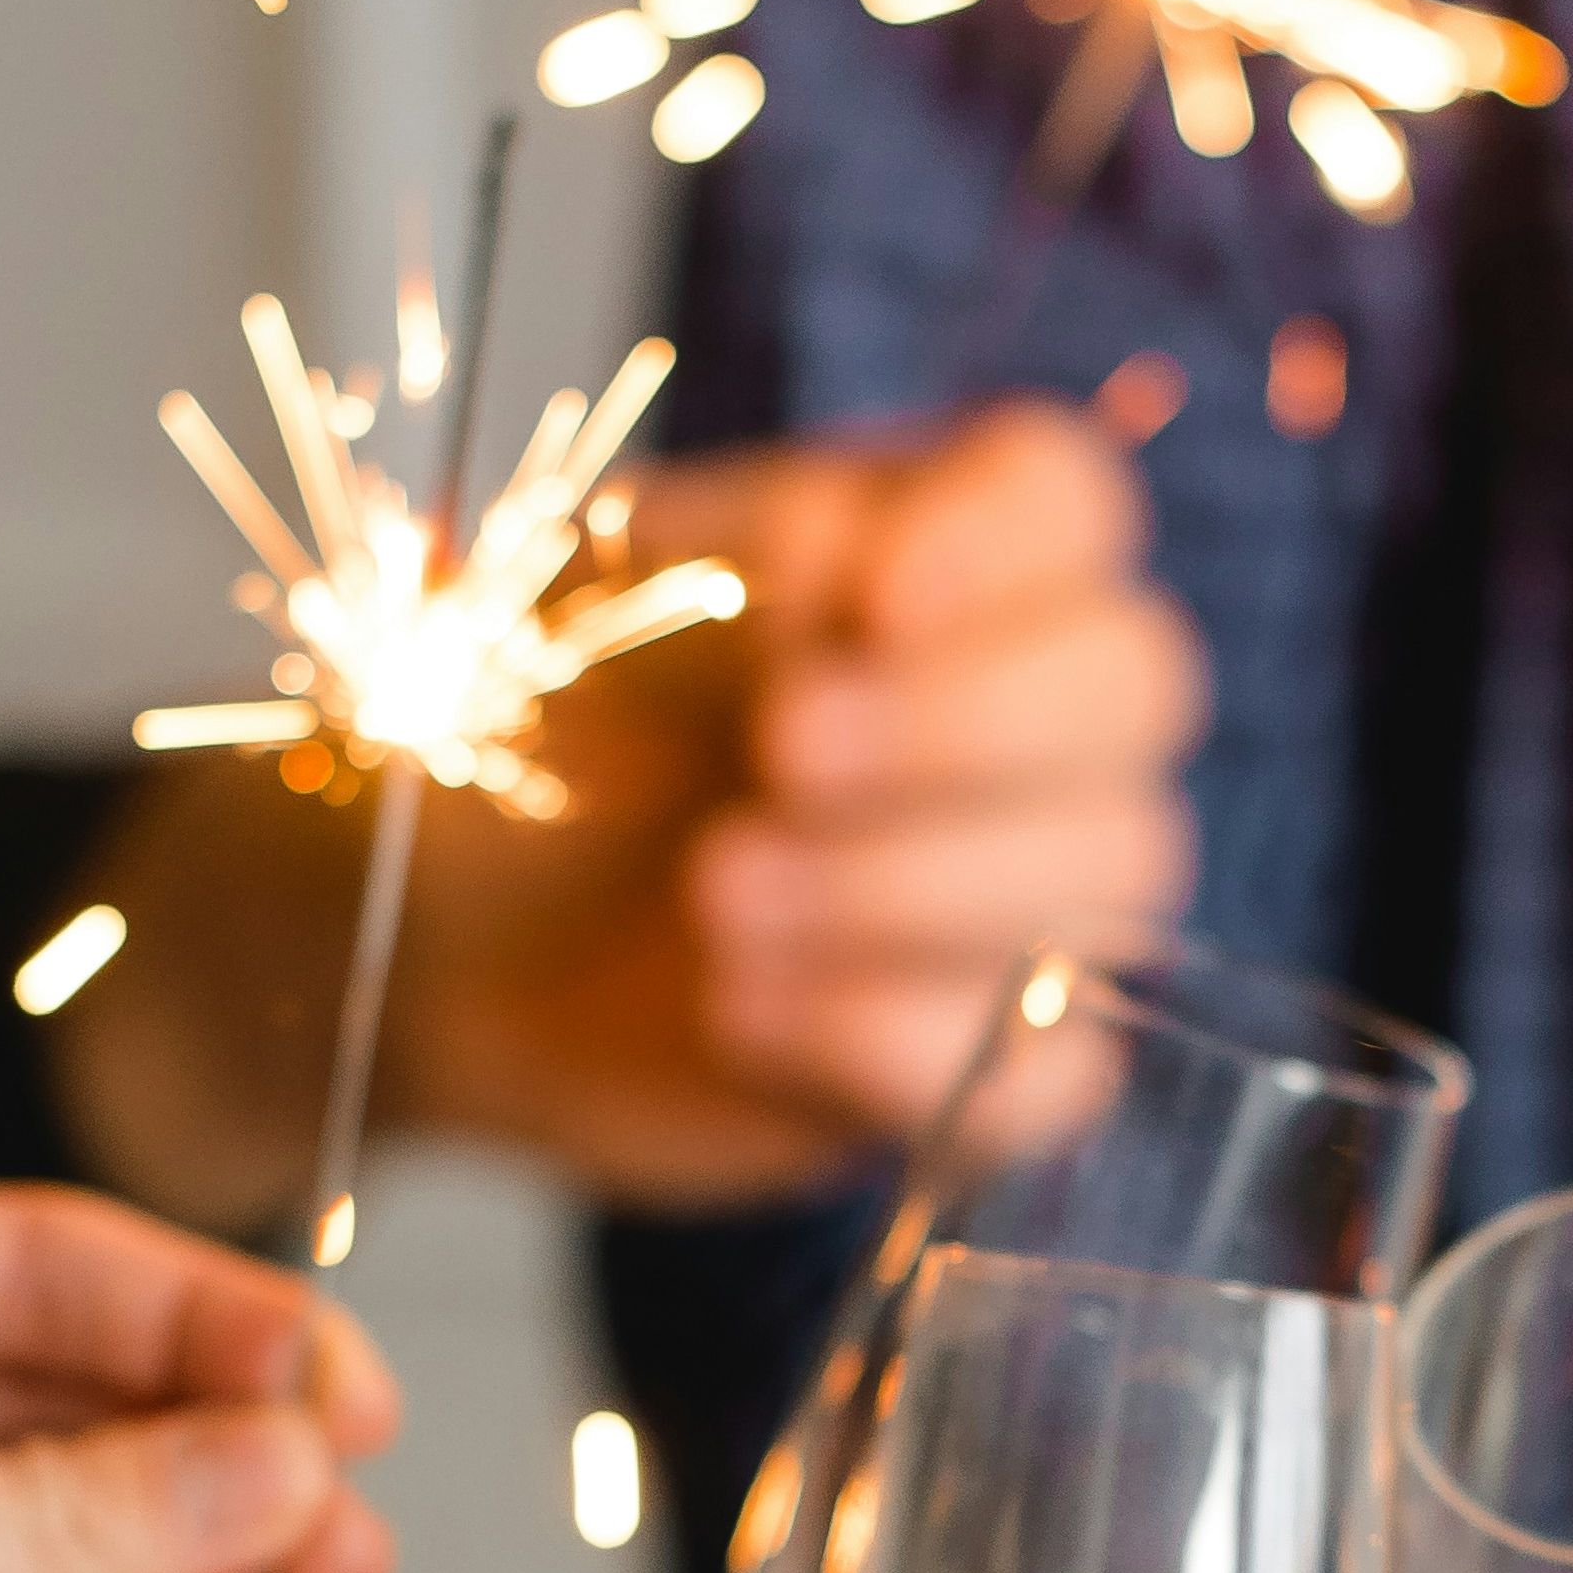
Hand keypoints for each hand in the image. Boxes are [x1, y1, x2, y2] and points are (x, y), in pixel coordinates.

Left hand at [56, 400, 1205, 1224]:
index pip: (1066, 501)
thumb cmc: (529, 743)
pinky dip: (890, 1044)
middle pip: (1134, 682)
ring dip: (898, 887)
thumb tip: (840, 558)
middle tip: (776, 755)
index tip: (866, 601)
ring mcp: (1030, 895)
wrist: (439, 939)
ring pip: (1109, 876)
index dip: (1002, 546)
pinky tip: (739, 1015)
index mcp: (933, 555)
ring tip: (714, 897)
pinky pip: (1047, 1071)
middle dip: (963, 725)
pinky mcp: (991, 1061)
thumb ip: (725, 566)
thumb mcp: (588, 609)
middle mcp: (1022, 714)